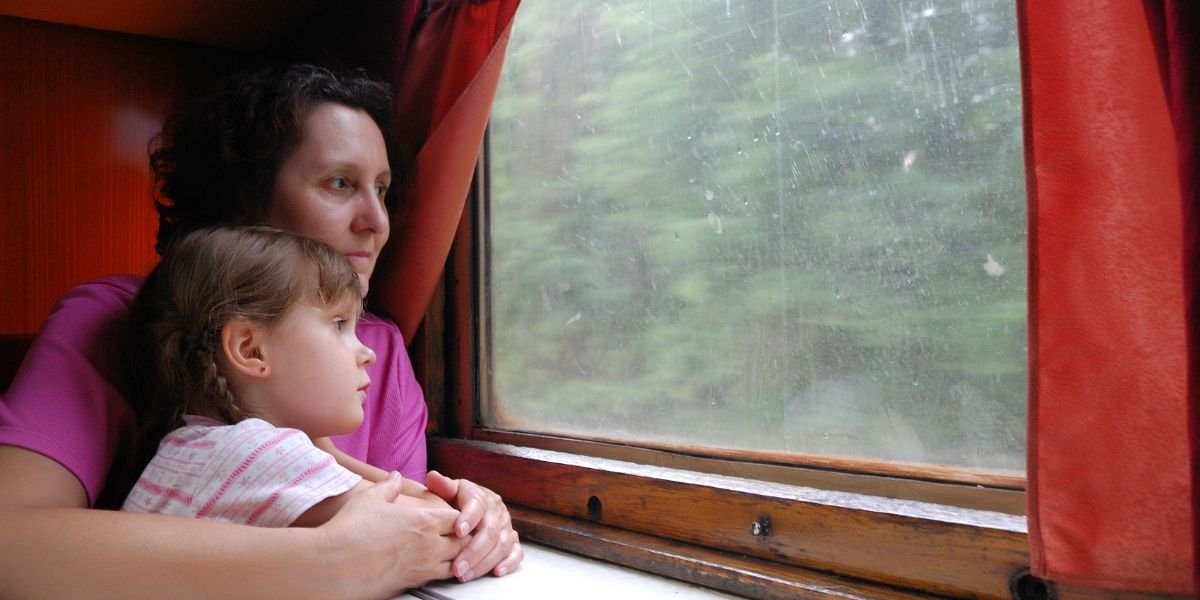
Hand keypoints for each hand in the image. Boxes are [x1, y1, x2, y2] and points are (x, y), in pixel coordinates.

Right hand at [321, 472, 465, 592]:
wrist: (333, 564)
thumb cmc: (350, 528)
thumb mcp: (369, 498)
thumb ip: (388, 487)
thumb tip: (395, 477)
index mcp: (425, 521)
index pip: (458, 518)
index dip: (458, 517)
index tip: (450, 517)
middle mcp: (430, 545)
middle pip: (462, 542)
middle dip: (461, 538)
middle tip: (454, 536)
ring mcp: (423, 568)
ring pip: (455, 564)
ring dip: (454, 558)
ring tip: (446, 554)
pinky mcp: (412, 586)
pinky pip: (437, 581)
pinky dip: (438, 574)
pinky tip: (428, 570)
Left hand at [424, 471, 523, 581]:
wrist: (471, 508)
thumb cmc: (456, 502)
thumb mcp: (449, 492)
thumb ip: (442, 487)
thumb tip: (433, 477)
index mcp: (481, 497)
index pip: (477, 505)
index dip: (469, 518)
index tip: (458, 531)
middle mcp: (497, 511)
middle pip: (490, 532)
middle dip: (473, 552)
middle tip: (456, 568)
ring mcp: (506, 526)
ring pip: (501, 545)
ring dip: (484, 563)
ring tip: (465, 575)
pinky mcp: (512, 540)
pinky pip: (516, 552)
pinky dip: (509, 563)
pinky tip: (497, 572)